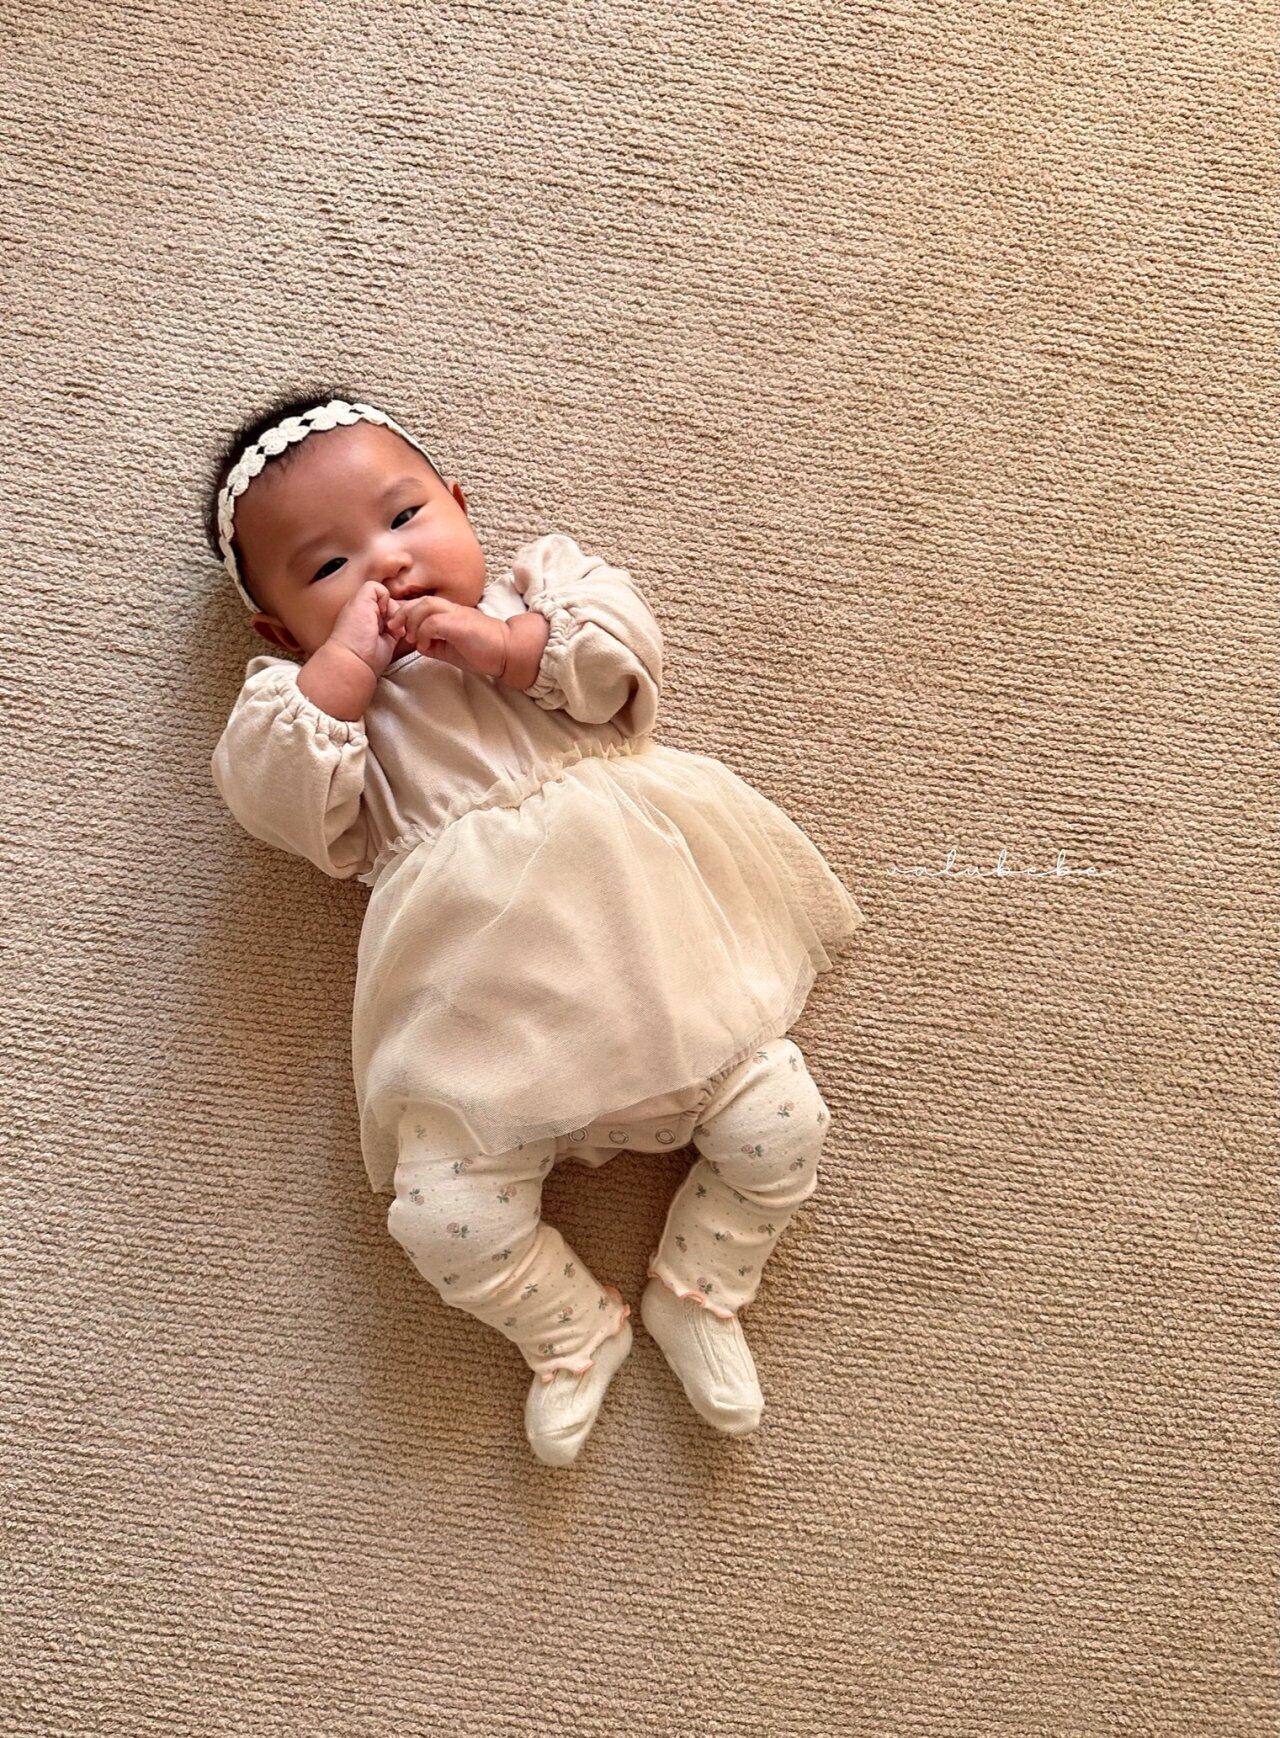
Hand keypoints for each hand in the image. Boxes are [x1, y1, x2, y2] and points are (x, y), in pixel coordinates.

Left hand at [327, 582, 403, 676]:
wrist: (357, 659)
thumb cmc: (355, 631)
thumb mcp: (360, 600)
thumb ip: (373, 588)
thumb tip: (387, 596)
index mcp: (362, 603)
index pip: (382, 592)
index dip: (385, 598)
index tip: (380, 607)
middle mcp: (372, 613)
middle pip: (393, 602)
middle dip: (394, 609)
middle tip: (387, 620)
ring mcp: (383, 625)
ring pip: (400, 614)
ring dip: (400, 619)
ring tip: (393, 628)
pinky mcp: (392, 638)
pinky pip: (405, 627)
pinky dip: (405, 628)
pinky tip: (399, 633)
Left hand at [386, 594, 508, 678]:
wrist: (507, 651)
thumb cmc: (482, 651)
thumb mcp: (451, 649)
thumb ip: (434, 643)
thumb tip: (418, 644)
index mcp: (448, 612)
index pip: (421, 604)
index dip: (405, 613)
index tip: (397, 629)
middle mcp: (451, 609)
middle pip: (419, 601)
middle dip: (401, 614)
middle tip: (394, 629)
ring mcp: (455, 614)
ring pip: (424, 606)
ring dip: (412, 622)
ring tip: (412, 638)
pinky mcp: (459, 624)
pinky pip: (433, 622)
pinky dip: (424, 634)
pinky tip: (426, 646)